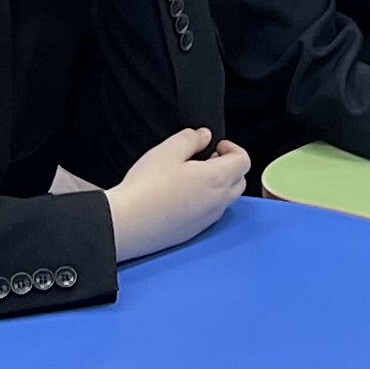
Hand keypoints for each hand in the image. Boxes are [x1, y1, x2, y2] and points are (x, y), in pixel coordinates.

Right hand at [108, 124, 247, 257]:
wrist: (125, 224)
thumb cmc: (145, 188)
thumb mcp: (167, 150)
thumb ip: (191, 138)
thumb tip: (203, 136)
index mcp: (217, 178)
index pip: (244, 161)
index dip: (233, 148)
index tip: (217, 145)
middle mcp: (218, 201)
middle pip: (239, 181)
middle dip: (229, 166)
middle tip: (209, 159)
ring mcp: (207, 219)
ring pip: (226, 199)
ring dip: (218, 185)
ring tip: (193, 176)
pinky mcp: (194, 232)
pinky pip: (210, 214)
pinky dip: (205, 202)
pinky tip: (182, 196)